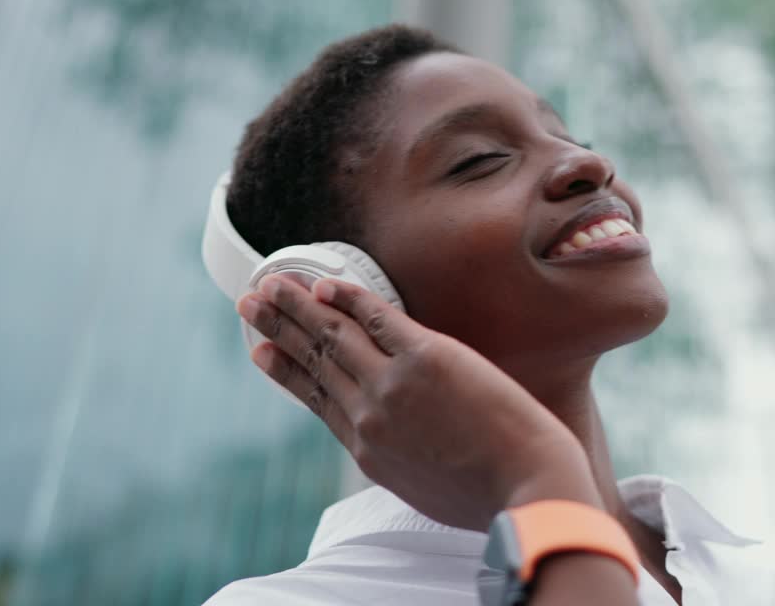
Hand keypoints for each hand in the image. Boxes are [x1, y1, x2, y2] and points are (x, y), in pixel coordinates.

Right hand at [236, 275, 601, 530]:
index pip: (316, 399)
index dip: (286, 371)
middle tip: (249, 300)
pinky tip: (326, 282)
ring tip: (272, 282)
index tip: (261, 352)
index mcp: (368, 449)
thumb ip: (400, 459)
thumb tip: (399, 444)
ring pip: (333, 335)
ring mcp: (393, 385)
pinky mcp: (427, 358)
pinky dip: (348, 297)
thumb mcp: (424, 487)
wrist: (525, 489)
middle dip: (278, 327)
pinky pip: (377, 317)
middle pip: (314, 360)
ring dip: (299, 304)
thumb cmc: (489, 493)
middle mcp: (368, 415)